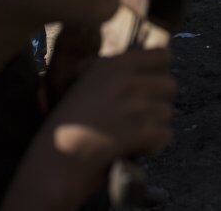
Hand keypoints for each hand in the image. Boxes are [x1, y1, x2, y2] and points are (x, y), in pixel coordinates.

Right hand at [2, 49, 175, 209]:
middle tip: (139, 120)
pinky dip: (154, 146)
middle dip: (159, 104)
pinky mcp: (134, 130)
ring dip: (155, 128)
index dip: (159, 74)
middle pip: (170, 85)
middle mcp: (122, 80)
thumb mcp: (84, 87)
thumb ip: (115, 75)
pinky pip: (164, 134)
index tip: (147, 91)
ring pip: (167, 112)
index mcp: (110, 65)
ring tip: (132, 137)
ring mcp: (129, 104)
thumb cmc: (66, 130)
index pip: (162, 55)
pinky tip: (134, 149)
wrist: (50, 165)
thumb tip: (153, 66)